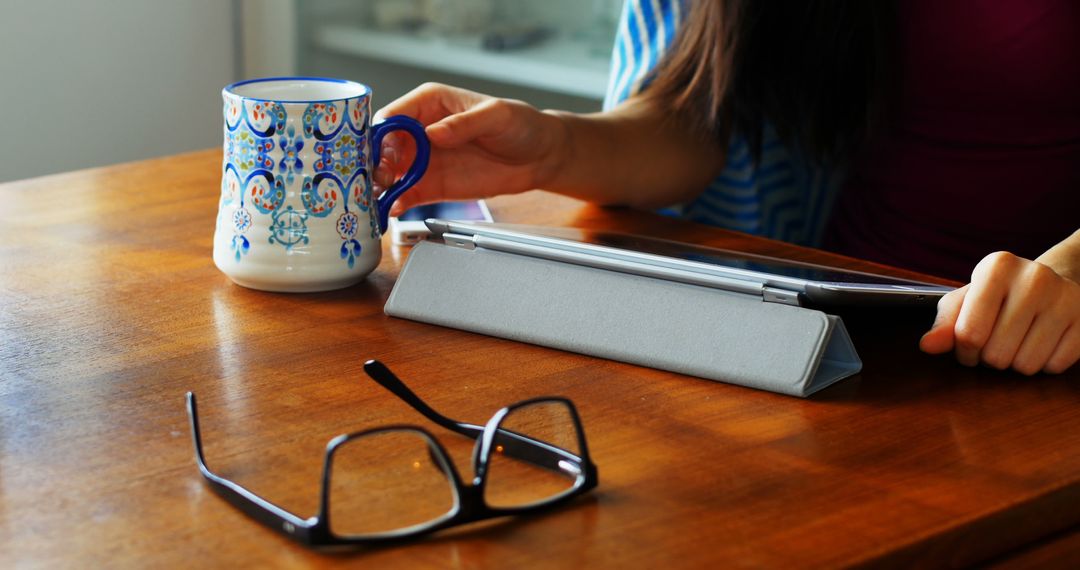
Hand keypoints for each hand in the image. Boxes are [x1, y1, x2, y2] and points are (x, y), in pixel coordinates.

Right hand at [373, 83, 567, 215]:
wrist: (538, 156)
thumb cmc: (519, 124)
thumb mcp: (496, 116)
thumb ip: (464, 123)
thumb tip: (433, 133)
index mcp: (430, 103)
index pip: (394, 116)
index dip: (381, 134)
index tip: (381, 152)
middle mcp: (420, 130)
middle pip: (384, 146)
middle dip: (377, 163)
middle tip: (381, 178)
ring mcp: (424, 160)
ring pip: (391, 172)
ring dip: (380, 186)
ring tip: (377, 198)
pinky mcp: (433, 185)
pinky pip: (407, 194)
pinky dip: (396, 202)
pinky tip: (391, 210)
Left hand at [920, 251, 1079, 373]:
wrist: (1053, 281)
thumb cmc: (999, 294)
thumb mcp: (967, 300)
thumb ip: (944, 324)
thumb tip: (927, 346)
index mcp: (997, 267)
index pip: (968, 333)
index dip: (963, 350)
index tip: (968, 344)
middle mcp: (1035, 277)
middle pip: (996, 354)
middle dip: (989, 358)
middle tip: (995, 342)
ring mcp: (1066, 298)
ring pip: (1025, 365)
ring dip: (1015, 363)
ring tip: (1017, 341)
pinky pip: (1053, 367)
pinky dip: (1042, 364)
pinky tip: (1041, 342)